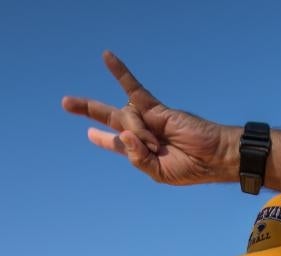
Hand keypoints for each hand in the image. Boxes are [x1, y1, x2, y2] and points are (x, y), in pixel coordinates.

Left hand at [61, 51, 237, 185]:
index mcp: (143, 152)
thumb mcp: (159, 173)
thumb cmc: (192, 168)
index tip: (91, 135)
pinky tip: (106, 57)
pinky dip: (120, 73)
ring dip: (137, 133)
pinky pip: (135, 89)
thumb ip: (138, 158)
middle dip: (88, 110)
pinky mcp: (157, 108)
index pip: (119, 143)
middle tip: (65, 102)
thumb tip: (123, 135)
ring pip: (126, 119)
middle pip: (110, 118)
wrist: (216, 155)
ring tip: (157, 144)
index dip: (104, 140)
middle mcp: (142, 132)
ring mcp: (149, 118)